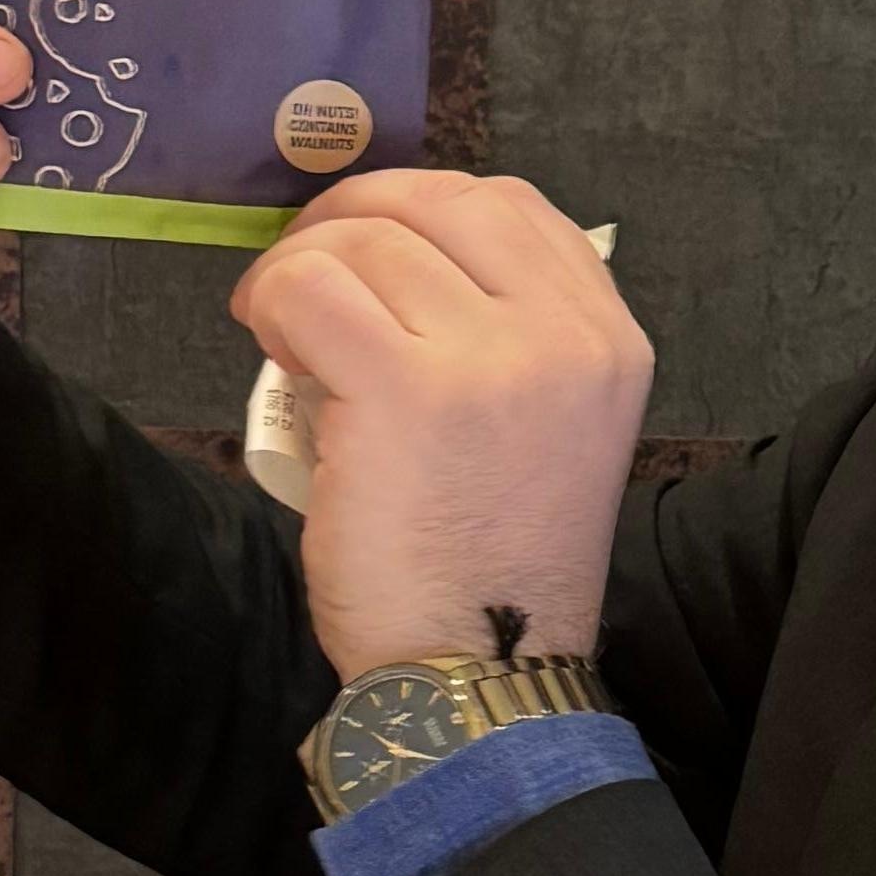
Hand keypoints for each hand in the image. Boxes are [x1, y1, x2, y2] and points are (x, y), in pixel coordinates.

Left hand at [236, 171, 651, 677]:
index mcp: (608, 339)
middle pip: (434, 202)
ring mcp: (489, 356)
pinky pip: (310, 292)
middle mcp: (564, 335)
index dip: (418, 203)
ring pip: (362, 243)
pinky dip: (271, 303)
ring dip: (297, 272)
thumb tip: (387, 265)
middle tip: (301, 273)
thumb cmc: (495, 568)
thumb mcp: (549, 430)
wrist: (480, 673)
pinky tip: (267, 344)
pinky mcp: (405, 387)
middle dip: (349, 216)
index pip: (510, 206)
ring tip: (281, 329)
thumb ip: (507, 340)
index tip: (368, 244)